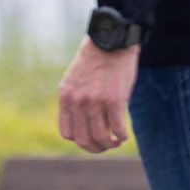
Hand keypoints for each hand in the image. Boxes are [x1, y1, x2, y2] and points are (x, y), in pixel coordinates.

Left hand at [57, 39, 139, 153]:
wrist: (110, 41)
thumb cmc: (96, 61)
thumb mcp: (75, 80)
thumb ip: (76, 100)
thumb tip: (85, 124)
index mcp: (65, 96)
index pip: (67, 133)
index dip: (80, 140)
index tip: (92, 137)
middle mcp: (77, 101)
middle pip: (83, 140)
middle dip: (96, 148)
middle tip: (107, 145)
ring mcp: (94, 101)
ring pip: (100, 138)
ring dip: (110, 144)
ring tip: (116, 140)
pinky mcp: (114, 100)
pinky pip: (118, 129)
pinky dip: (122, 137)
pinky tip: (124, 134)